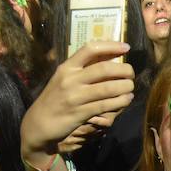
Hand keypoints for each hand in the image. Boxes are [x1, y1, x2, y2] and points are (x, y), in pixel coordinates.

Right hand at [22, 42, 133, 163]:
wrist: (38, 124)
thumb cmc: (55, 99)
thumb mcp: (63, 79)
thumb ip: (83, 69)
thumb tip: (110, 57)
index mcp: (66, 67)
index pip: (90, 49)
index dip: (111, 46)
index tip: (126, 48)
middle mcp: (70, 79)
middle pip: (104, 68)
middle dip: (124, 70)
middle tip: (131, 74)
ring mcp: (75, 97)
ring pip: (108, 88)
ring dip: (125, 87)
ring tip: (131, 87)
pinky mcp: (80, 113)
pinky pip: (106, 105)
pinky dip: (120, 101)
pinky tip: (126, 99)